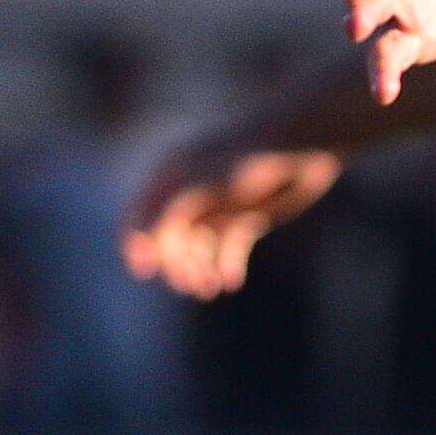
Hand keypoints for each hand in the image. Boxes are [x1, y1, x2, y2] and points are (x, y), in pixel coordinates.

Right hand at [121, 135, 342, 297]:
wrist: (300, 147)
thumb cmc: (246, 160)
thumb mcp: (200, 187)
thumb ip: (165, 215)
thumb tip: (135, 248)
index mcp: (170, 178)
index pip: (141, 218)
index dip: (138, 245)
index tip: (144, 271)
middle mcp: (191, 193)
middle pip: (170, 240)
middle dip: (177, 265)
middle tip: (192, 285)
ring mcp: (220, 207)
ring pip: (199, 248)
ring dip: (200, 270)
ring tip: (211, 287)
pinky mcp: (247, 218)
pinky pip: (229, 248)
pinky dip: (228, 265)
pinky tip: (233, 281)